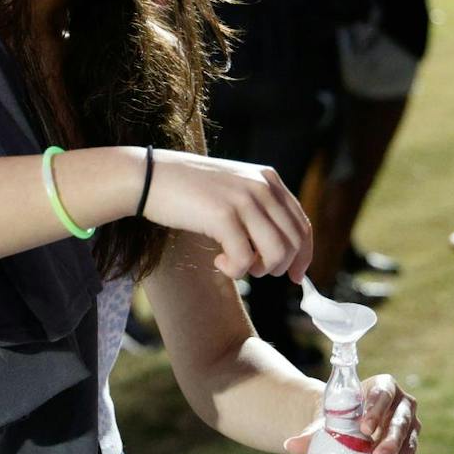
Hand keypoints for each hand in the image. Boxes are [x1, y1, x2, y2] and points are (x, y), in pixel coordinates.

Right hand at [140, 151, 311, 281]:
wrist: (149, 177)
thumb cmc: (187, 189)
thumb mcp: (232, 189)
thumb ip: (257, 208)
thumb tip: (280, 250)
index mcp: (267, 179)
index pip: (301, 224)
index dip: (303, 255)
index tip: (295, 276)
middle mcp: (261, 187)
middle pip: (293, 242)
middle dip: (280, 267)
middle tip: (256, 271)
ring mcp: (244, 200)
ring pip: (276, 254)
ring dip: (259, 270)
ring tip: (236, 264)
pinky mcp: (224, 216)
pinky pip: (245, 259)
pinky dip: (234, 270)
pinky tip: (218, 261)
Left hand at [282, 373, 419, 453]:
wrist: (346, 427)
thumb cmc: (337, 416)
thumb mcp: (326, 420)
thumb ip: (310, 432)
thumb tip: (289, 445)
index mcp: (384, 386)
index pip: (384, 393)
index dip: (377, 409)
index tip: (364, 428)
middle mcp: (402, 405)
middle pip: (401, 421)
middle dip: (390, 441)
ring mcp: (409, 426)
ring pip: (408, 445)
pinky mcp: (408, 446)